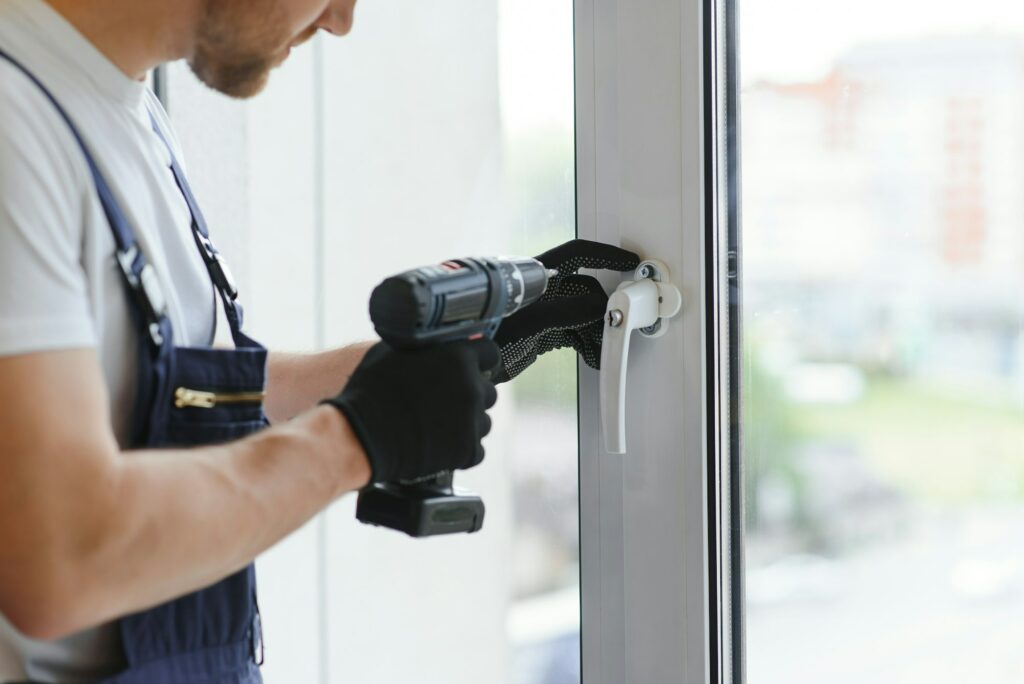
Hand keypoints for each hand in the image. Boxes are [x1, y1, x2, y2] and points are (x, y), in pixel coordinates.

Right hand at [321, 340, 498, 482]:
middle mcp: (472, 386)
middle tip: (444, 403)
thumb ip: (429, 346)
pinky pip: (475, 449)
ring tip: (437, 426)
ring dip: (466, 423)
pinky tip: (437, 444)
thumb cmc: (371, 389)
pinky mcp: (467, 450)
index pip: (490, 353)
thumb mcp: (397, 351)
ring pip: (483, 421)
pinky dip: (459, 449)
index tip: (467, 369)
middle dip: (470, 395)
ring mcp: (472, 420)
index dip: (477, 361)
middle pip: (487, 390)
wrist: (359, 434)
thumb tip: (443, 344)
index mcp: (459, 356)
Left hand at [493, 239, 639, 382]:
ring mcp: (542, 312)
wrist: (458, 363)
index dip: (604, 255)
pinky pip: (574, 333)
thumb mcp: (523, 322)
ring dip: (598, 331)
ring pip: (582, 314)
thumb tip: (598, 305)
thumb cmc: (479, 334)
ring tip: (604, 351)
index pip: (576, 254)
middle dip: (605, 308)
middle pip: (585, 289)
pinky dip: (588, 344)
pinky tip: (595, 357)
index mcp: (534, 275)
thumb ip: (562, 312)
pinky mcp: (541, 334)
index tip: (630, 260)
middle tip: (620, 325)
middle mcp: (540, 290)